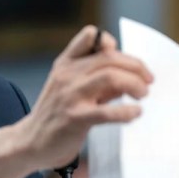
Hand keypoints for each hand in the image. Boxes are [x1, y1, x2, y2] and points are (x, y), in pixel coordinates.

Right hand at [0, 26, 152, 177]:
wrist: (30, 141)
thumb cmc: (56, 114)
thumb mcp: (69, 87)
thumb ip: (95, 77)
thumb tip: (128, 74)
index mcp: (65, 63)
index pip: (90, 36)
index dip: (111, 44)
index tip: (124, 61)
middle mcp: (67, 75)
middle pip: (110, 58)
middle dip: (136, 67)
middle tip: (148, 80)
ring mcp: (70, 96)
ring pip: (111, 78)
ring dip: (135, 84)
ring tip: (143, 94)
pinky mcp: (75, 118)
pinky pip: (108, 112)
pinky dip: (127, 111)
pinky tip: (135, 114)